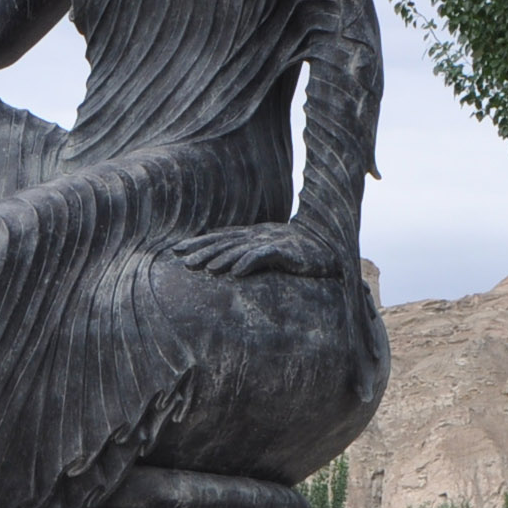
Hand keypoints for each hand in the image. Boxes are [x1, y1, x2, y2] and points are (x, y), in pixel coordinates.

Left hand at [170, 220, 344, 278]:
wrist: (330, 247)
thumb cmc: (299, 252)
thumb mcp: (269, 252)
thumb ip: (249, 256)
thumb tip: (227, 268)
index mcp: (252, 234)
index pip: (220, 237)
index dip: (199, 242)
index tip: (176, 249)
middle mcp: (258, 234)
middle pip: (225, 242)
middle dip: (204, 251)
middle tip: (183, 261)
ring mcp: (272, 240)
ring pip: (242, 249)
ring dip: (223, 258)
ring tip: (207, 270)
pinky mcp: (286, 250)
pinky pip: (265, 256)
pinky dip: (249, 262)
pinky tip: (236, 273)